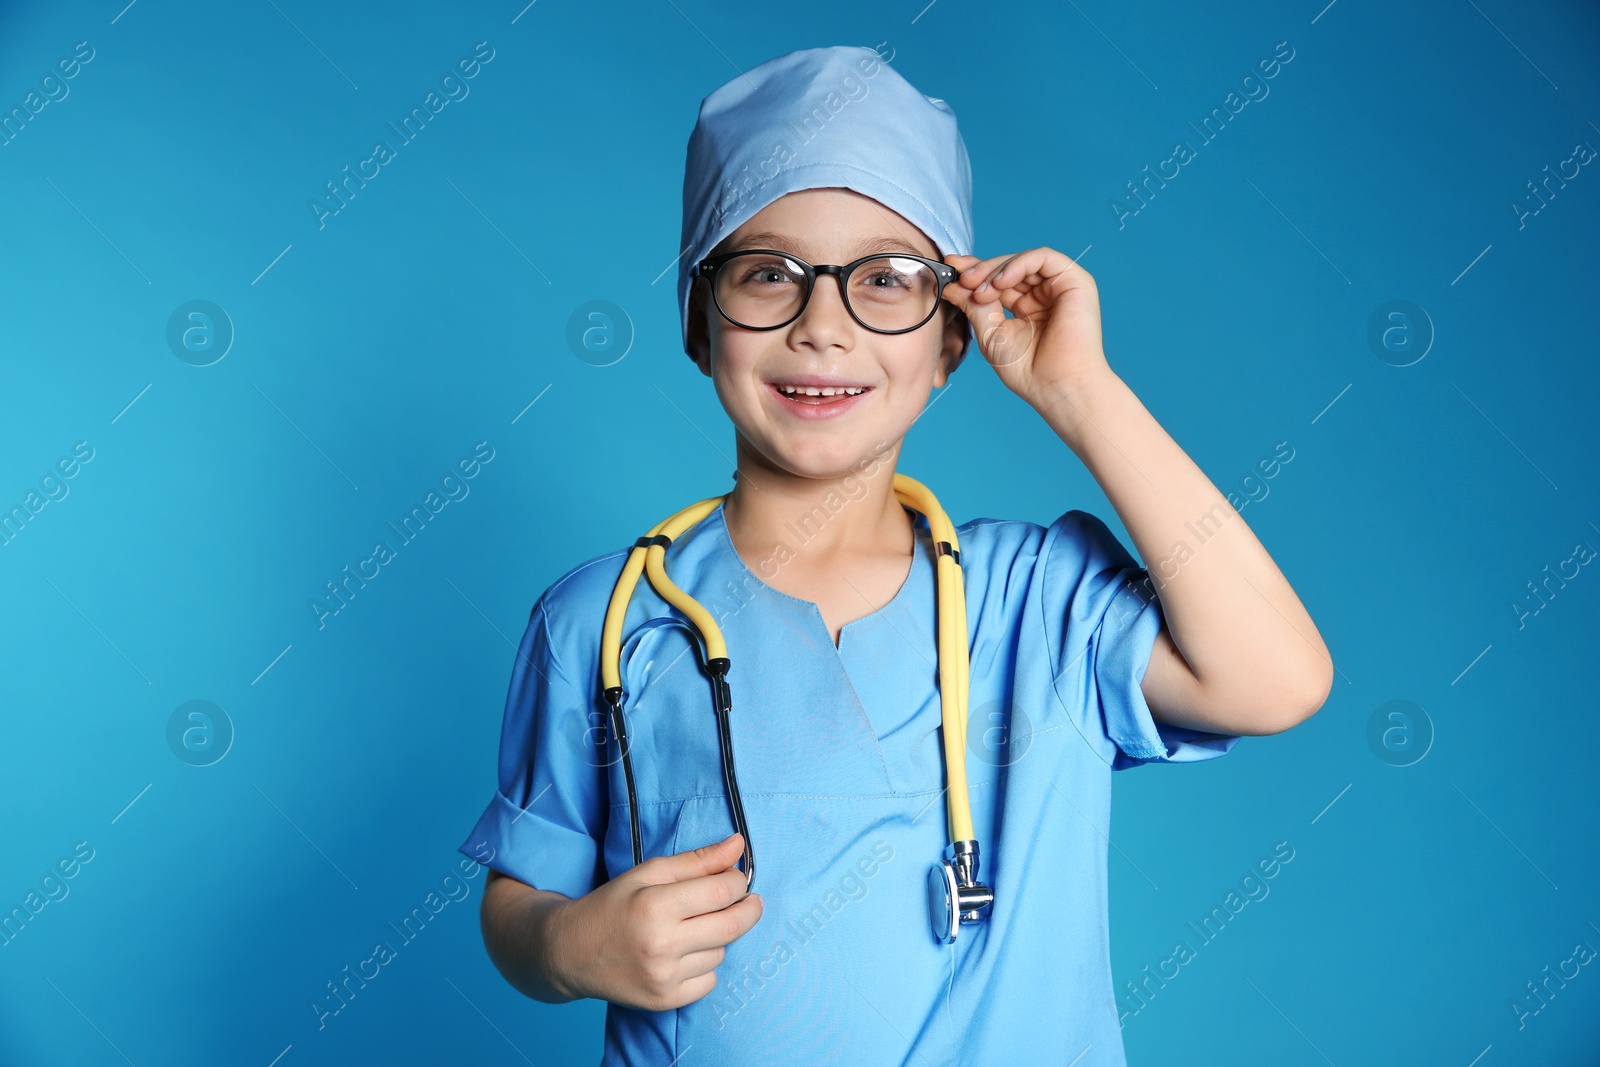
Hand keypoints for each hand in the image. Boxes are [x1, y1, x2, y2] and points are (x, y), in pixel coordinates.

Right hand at [550, 833, 761, 1011]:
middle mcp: (661, 944)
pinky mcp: (664, 1001)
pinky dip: (704, 966)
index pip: (722, 892)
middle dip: (748, 908)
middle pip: (732, 925)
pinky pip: (709, 981)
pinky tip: (682, 955)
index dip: (738, 881)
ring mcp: (663, 977)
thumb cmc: (612, 905)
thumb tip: (739, 845)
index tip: (736, 878)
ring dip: (716, 937)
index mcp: (655, 905)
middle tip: (748, 900)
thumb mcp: (649, 873)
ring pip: (721, 952)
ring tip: (691, 928)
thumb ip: (697, 860)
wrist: (571, 952)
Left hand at [941, 248, 1111, 404]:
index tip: (949, 268)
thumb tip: (951, 285)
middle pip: (1008, 267)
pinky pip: (1043, 257)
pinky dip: (1017, 264)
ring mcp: (1060, 287)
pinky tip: (1000, 281)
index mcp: (1027, 308)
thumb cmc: (1027, 369)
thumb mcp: (990, 333)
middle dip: (980, 270)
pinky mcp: (1075, 280)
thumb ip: (973, 305)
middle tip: (961, 280)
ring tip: (979, 291)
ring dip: (995, 270)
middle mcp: (1044, 295)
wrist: (1057, 385)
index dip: (974, 272)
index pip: (998, 281)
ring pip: (1022, 260)